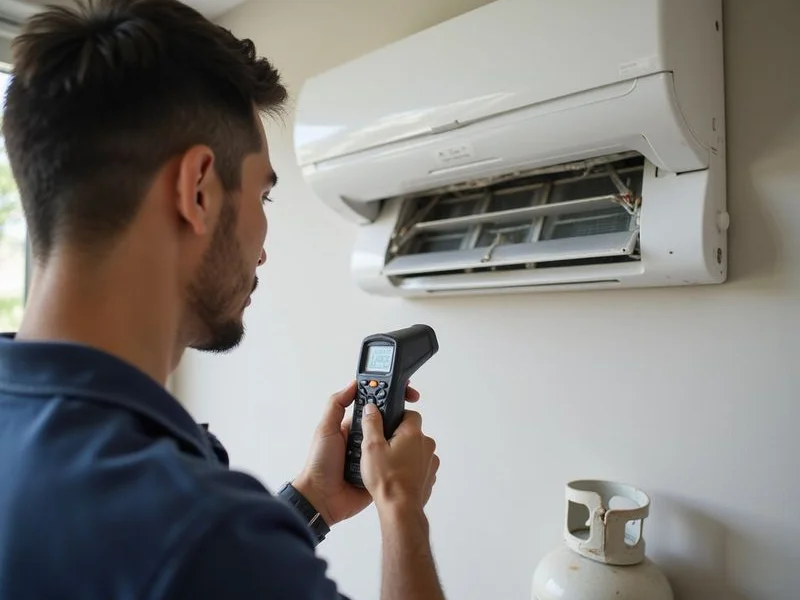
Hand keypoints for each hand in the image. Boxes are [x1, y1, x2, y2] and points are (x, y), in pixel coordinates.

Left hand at [293, 380, 421, 525]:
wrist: (322, 499)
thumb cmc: (320, 463)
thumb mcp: (325, 429)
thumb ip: (337, 405)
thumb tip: (353, 384)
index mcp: (354, 427)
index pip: (375, 407)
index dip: (389, 397)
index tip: (405, 391)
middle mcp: (367, 440)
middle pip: (389, 423)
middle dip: (399, 418)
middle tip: (407, 416)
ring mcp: (375, 457)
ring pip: (395, 443)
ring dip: (401, 440)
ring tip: (410, 436)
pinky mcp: (380, 473)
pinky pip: (394, 464)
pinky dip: (401, 460)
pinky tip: (412, 455)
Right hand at [359, 402, 439, 512]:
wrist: (400, 508)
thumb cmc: (386, 480)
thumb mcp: (371, 447)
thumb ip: (372, 424)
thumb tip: (372, 409)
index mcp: (413, 433)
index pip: (410, 414)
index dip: (397, 417)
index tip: (386, 424)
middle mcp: (426, 445)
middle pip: (412, 432)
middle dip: (398, 437)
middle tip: (382, 447)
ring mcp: (430, 461)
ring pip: (416, 449)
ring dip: (405, 453)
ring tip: (388, 465)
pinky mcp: (430, 476)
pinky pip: (419, 465)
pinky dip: (410, 467)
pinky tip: (396, 475)